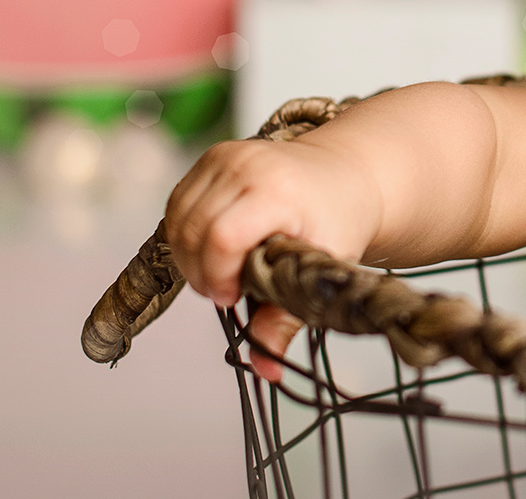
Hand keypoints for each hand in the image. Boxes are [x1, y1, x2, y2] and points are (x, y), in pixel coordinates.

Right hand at [164, 137, 381, 379]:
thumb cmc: (340, 217)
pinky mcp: (213, 156)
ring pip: (177, 219)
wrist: (348, 173)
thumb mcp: (324, 267)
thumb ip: (287, 316)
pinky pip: (178, 203)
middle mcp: (247, 165)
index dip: (217, 276)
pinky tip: (213, 248)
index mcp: (278, 190)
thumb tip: (266, 369)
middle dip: (201, 273)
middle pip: (191, 231)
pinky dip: (186, 233)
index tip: (233, 296)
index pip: (222, 238)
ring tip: (223, 271)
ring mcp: (226, 156)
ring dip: (189, 255)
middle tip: (229, 290)